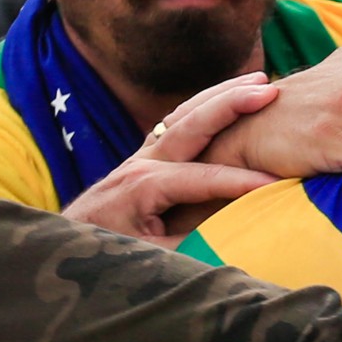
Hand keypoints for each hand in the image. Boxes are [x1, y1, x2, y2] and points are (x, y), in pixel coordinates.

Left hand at [62, 73, 279, 245]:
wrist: (63, 253)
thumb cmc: (108, 258)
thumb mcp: (152, 259)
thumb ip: (192, 243)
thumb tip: (237, 235)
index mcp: (142, 187)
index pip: (203, 178)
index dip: (242, 181)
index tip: (278, 182)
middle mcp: (140, 162)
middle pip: (191, 122)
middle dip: (232, 104)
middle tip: (271, 92)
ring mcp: (140, 155)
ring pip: (186, 113)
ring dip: (223, 95)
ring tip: (261, 81)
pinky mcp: (145, 157)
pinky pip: (180, 121)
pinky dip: (209, 105)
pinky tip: (234, 96)